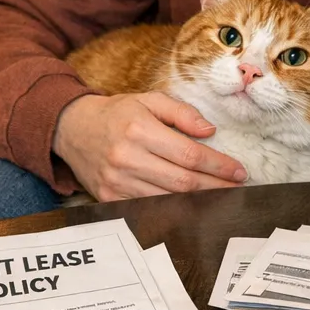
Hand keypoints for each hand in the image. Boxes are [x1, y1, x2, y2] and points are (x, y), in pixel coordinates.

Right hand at [52, 92, 248, 202]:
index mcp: (138, 129)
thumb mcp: (148, 100)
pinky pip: (148, 209)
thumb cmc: (116, 113)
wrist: (71, 128)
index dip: (218, 165)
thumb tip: (209, 131)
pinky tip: (191, 208)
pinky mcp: (109, 198)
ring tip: (220, 199)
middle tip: (237, 189)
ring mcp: (116, 182)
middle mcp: (126, 157)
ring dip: (198, 202)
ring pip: (168, 200)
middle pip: (182, 182)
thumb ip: (181, 112)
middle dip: (215, 187)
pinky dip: (172, 210)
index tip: (238, 171)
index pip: (189, 153)